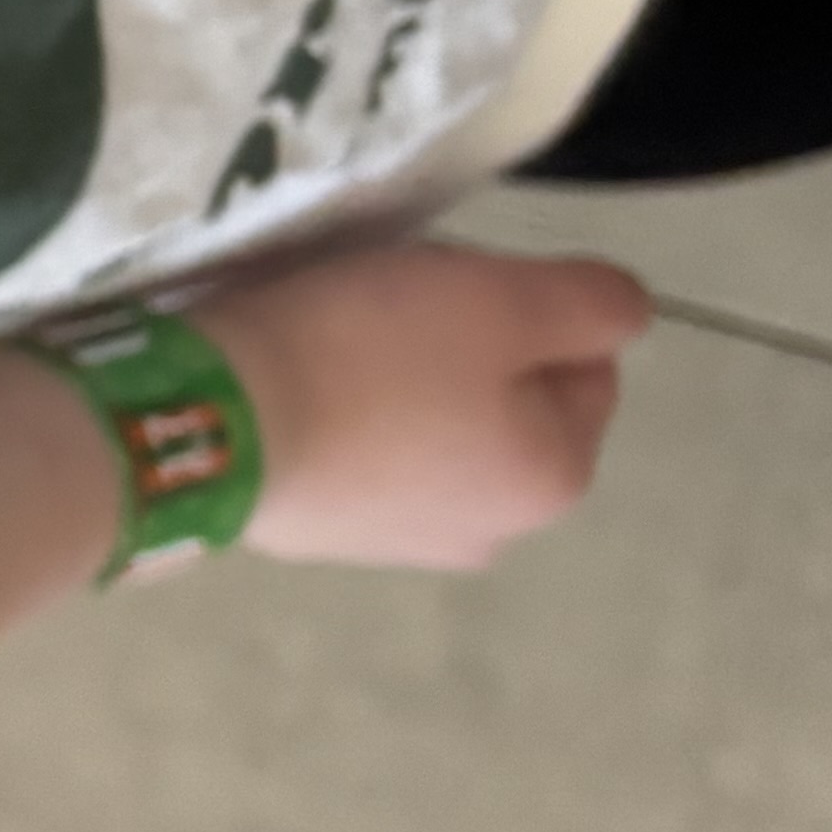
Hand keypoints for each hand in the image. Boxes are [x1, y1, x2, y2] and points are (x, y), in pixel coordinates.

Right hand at [186, 240, 649, 573]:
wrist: (208, 420)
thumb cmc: (367, 351)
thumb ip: (596, 302)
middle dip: (464, 355)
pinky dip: (341, 423)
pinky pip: (358, 461)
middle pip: (506, 407)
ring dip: (401, 390)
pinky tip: (294, 387)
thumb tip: (623, 318)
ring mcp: (400, 545)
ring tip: (331, 344)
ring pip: (431, 435)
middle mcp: (494, 532)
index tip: (451, 286)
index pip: (586, 368)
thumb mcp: (502, 297)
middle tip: (392, 308)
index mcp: (555, 477)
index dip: (524, 308)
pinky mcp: (319, 539)